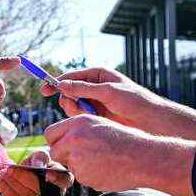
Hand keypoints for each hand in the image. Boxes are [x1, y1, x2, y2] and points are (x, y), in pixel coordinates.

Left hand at [0, 147, 71, 195]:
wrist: (30, 183)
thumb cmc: (38, 167)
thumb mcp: (41, 158)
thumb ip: (40, 157)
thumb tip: (37, 164)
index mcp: (63, 179)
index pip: (64, 180)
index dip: (56, 178)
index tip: (47, 175)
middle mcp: (55, 195)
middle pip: (38, 187)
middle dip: (21, 177)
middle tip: (8, 169)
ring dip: (11, 184)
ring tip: (1, 174)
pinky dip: (7, 191)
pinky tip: (0, 183)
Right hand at [44, 66, 168, 132]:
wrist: (150, 120)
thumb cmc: (134, 100)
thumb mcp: (108, 92)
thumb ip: (84, 88)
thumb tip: (62, 84)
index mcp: (97, 75)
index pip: (71, 76)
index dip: (57, 82)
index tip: (45, 90)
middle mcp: (94, 87)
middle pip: (68, 92)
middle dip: (69, 100)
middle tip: (77, 107)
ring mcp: (94, 102)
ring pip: (73, 106)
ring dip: (76, 111)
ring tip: (92, 114)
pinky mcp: (96, 116)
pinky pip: (80, 116)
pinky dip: (83, 118)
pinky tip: (95, 120)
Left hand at [45, 115, 174, 192]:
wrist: (141, 157)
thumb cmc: (125, 141)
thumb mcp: (100, 125)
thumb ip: (78, 131)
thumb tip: (63, 140)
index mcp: (78, 122)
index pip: (50, 133)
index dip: (57, 142)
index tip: (65, 147)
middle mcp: (74, 138)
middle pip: (54, 151)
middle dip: (64, 157)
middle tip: (84, 157)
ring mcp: (77, 157)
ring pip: (68, 166)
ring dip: (80, 167)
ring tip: (102, 161)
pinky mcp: (83, 174)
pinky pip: (80, 177)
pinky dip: (90, 176)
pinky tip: (105, 169)